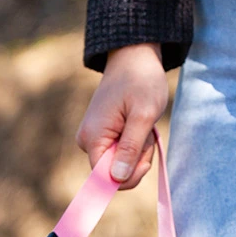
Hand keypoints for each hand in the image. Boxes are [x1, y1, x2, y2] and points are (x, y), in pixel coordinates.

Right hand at [76, 43, 169, 188]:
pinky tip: (139, 127)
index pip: (104, 178)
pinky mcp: (101, 137)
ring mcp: (93, 139)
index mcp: (93, 138)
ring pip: (119, 165)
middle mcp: (87, 142)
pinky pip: (119, 155)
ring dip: (138, 152)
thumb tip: (117, 179)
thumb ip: (130, 148)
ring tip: (144, 127)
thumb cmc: (141, 81)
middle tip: (148, 136)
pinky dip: (135, 146)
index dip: (128, 177)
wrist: (134, 57)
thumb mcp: (143, 115)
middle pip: (113, 173)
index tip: (146, 161)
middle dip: (136, 161)